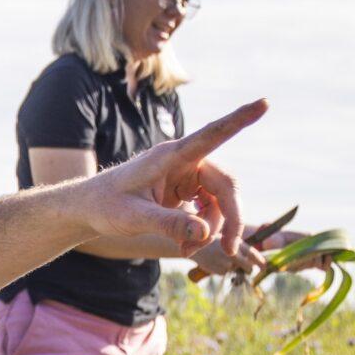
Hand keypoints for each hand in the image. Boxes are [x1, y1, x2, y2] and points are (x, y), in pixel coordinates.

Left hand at [77, 99, 267, 259]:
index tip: (265, 102)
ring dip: (212, 229)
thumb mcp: (134, 218)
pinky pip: (209, 209)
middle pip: (225, 185)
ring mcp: (187, 174)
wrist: (89, 208)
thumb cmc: (106, 206)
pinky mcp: (186, 189)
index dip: (240, 120)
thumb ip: (167, 223)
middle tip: (228, 250)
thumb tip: (203, 233)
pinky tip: (187, 245)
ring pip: (220, 201)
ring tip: (187, 252)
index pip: (212, 134)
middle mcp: (184, 160)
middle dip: (229, 219)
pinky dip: (203, 229)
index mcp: (171, 155)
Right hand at [190, 237, 261, 278]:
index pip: (253, 254)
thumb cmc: (211, 241)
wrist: (191, 245)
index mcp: (237, 244)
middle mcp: (234, 254)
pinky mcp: (218, 271)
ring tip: (220, 257)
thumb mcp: (227, 240)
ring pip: (235, 270)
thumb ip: (239, 250)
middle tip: (246, 268)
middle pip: (249, 268)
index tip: (265, 267)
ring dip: (231, 267)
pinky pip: (224, 273)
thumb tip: (252, 264)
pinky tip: (213, 262)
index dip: (260, 261)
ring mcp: (226, 264)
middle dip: (248, 269)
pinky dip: (221, 269)